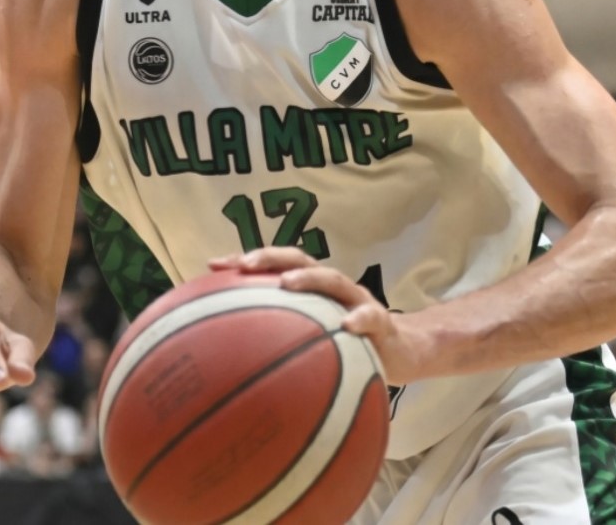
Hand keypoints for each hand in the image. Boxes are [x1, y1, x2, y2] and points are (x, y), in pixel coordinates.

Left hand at [210, 248, 425, 386]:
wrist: (402, 350)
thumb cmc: (346, 344)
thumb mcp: (312, 338)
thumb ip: (280, 337)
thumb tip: (229, 358)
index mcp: (311, 288)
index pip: (275, 264)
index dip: (245, 261)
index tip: (213, 265)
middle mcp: (331, 286)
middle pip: (299, 259)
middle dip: (271, 257)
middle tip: (244, 264)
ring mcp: (356, 299)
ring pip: (333, 279)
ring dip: (310, 277)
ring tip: (287, 283)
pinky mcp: (382, 321)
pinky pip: (371, 316)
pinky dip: (359, 318)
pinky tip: (347, 327)